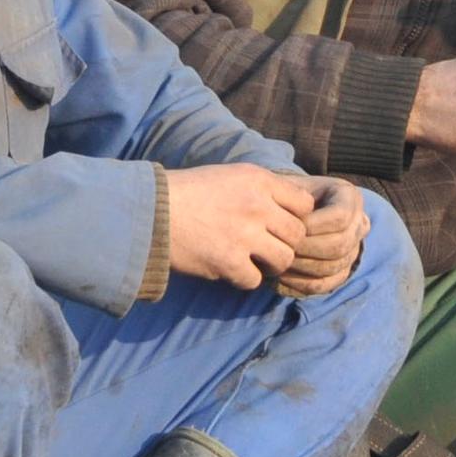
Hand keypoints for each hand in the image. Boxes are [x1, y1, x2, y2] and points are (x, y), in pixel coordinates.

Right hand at [165, 163, 315, 289]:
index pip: (305, 204)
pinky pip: (255, 280)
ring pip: (283, 260)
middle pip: (298, 235)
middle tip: (268, 247)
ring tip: (254, 260)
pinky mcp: (229, 261)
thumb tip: (294, 209)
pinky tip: (230, 269)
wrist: (150, 211)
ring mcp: (244, 234)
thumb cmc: (188, 192)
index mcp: (258, 180)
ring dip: (271, 265)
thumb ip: (262, 188)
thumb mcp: (229, 175)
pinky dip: (244, 279)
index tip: (280, 225)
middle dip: (286, 244)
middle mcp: (257, 205)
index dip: (296, 218)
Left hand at [277, 179, 367, 297]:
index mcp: (349, 197)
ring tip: (275, 261)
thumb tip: (291, 224)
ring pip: (333, 267)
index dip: (312, 225)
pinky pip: (326, 284)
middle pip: (339, 245)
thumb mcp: (287, 188)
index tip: (284, 225)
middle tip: (277, 247)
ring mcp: (353, 250)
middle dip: (305, 249)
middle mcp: (359, 224)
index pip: (340, 217)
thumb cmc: (285, 196)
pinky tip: (279, 278)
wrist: (288, 211)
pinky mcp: (342, 271)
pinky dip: (301, 283)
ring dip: (301, 267)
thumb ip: (290, 198)